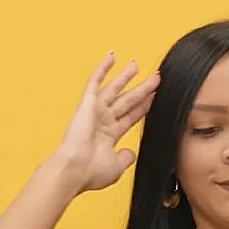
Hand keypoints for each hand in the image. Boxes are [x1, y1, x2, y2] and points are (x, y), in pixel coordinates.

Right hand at [54, 52, 159, 192]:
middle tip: (155, 78)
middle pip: (127, 101)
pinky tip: (111, 56)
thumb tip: (131, 153)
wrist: (74, 170)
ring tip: (136, 64)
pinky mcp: (87, 104)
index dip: (142, 107)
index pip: (129, 117)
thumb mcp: (115, 167)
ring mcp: (94, 112)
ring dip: (125, 76)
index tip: (155, 97)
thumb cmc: (90, 173)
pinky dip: (102, 68)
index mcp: (108, 136)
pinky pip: (95, 82)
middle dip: (141, 90)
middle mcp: (102, 122)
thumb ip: (126, 158)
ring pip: (114, 89)